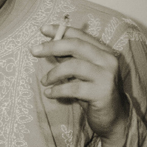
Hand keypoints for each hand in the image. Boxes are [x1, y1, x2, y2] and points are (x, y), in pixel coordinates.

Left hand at [31, 23, 128, 145]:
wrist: (113, 117)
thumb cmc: (92, 92)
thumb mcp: (80, 73)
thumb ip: (68, 59)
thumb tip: (47, 45)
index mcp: (103, 52)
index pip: (80, 36)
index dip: (60, 30)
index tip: (42, 29)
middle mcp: (107, 60)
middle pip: (76, 46)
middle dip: (52, 46)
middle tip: (34, 51)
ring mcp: (107, 76)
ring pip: (74, 66)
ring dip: (53, 73)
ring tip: (44, 82)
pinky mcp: (102, 93)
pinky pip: (74, 88)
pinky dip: (57, 90)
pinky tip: (49, 93)